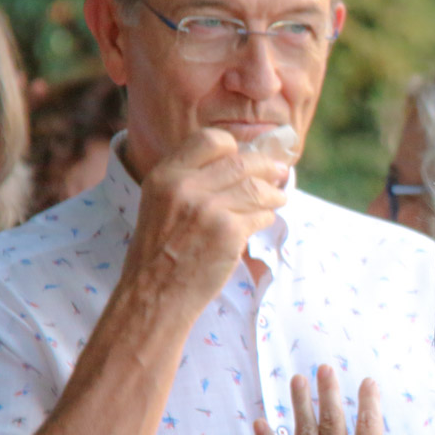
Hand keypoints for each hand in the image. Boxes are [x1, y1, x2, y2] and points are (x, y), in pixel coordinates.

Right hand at [122, 128, 286, 317]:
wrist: (153, 295)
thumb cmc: (159, 254)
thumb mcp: (159, 205)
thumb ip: (188, 182)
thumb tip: (236, 164)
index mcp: (165, 175)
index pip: (210, 140)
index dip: (234, 147)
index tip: (245, 155)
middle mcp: (185, 186)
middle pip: (242, 162)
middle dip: (267, 166)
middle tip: (280, 171)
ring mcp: (209, 208)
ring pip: (257, 188)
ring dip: (274, 193)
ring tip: (278, 198)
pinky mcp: (229, 232)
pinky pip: (261, 215)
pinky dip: (267, 217)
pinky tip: (264, 221)